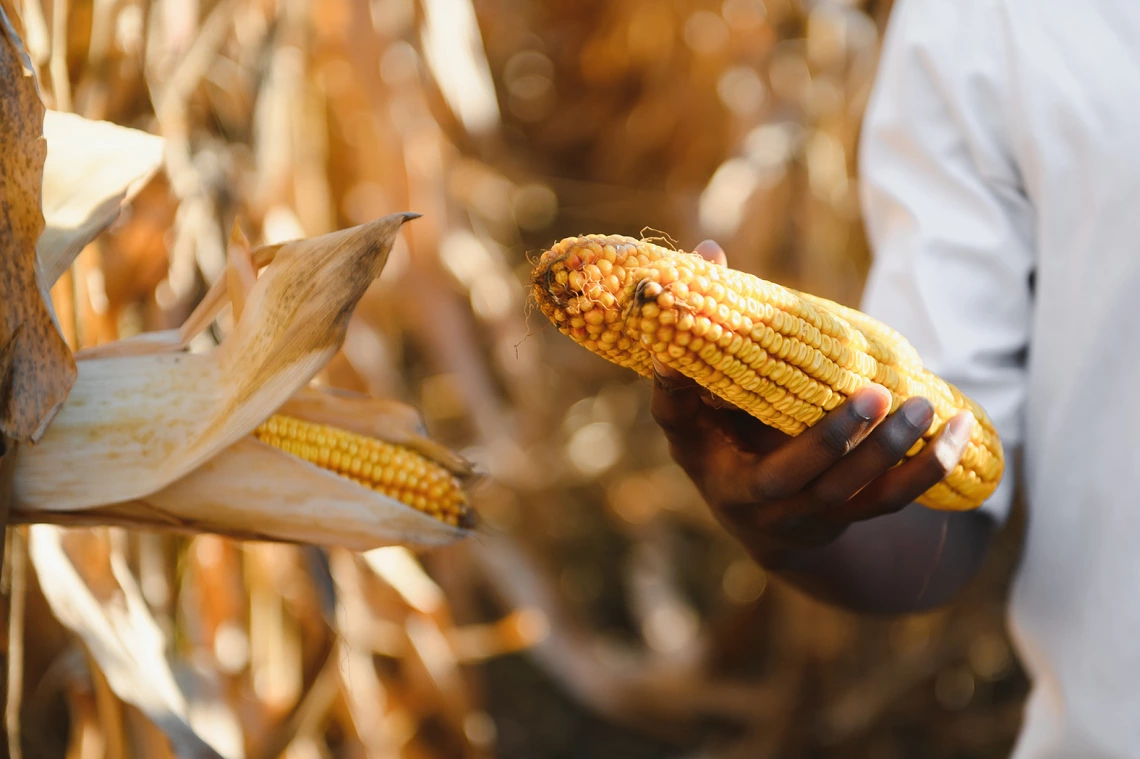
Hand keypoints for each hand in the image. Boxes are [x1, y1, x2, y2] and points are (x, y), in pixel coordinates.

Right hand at [651, 240, 976, 562]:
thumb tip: (709, 249)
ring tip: (923, 406)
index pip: (680, 422)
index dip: (679, 390)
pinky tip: (959, 429)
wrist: (763, 520)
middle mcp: (749, 497)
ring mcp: (801, 514)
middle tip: (874, 395)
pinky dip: (928, 468)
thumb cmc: (727, 437)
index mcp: (705, 458)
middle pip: (787, 477)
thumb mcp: (704, 398)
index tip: (683, 351)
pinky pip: (890, 500)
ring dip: (889, 452)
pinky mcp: (846, 517)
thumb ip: (710, 332)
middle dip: (831, 439)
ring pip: (847, 493)